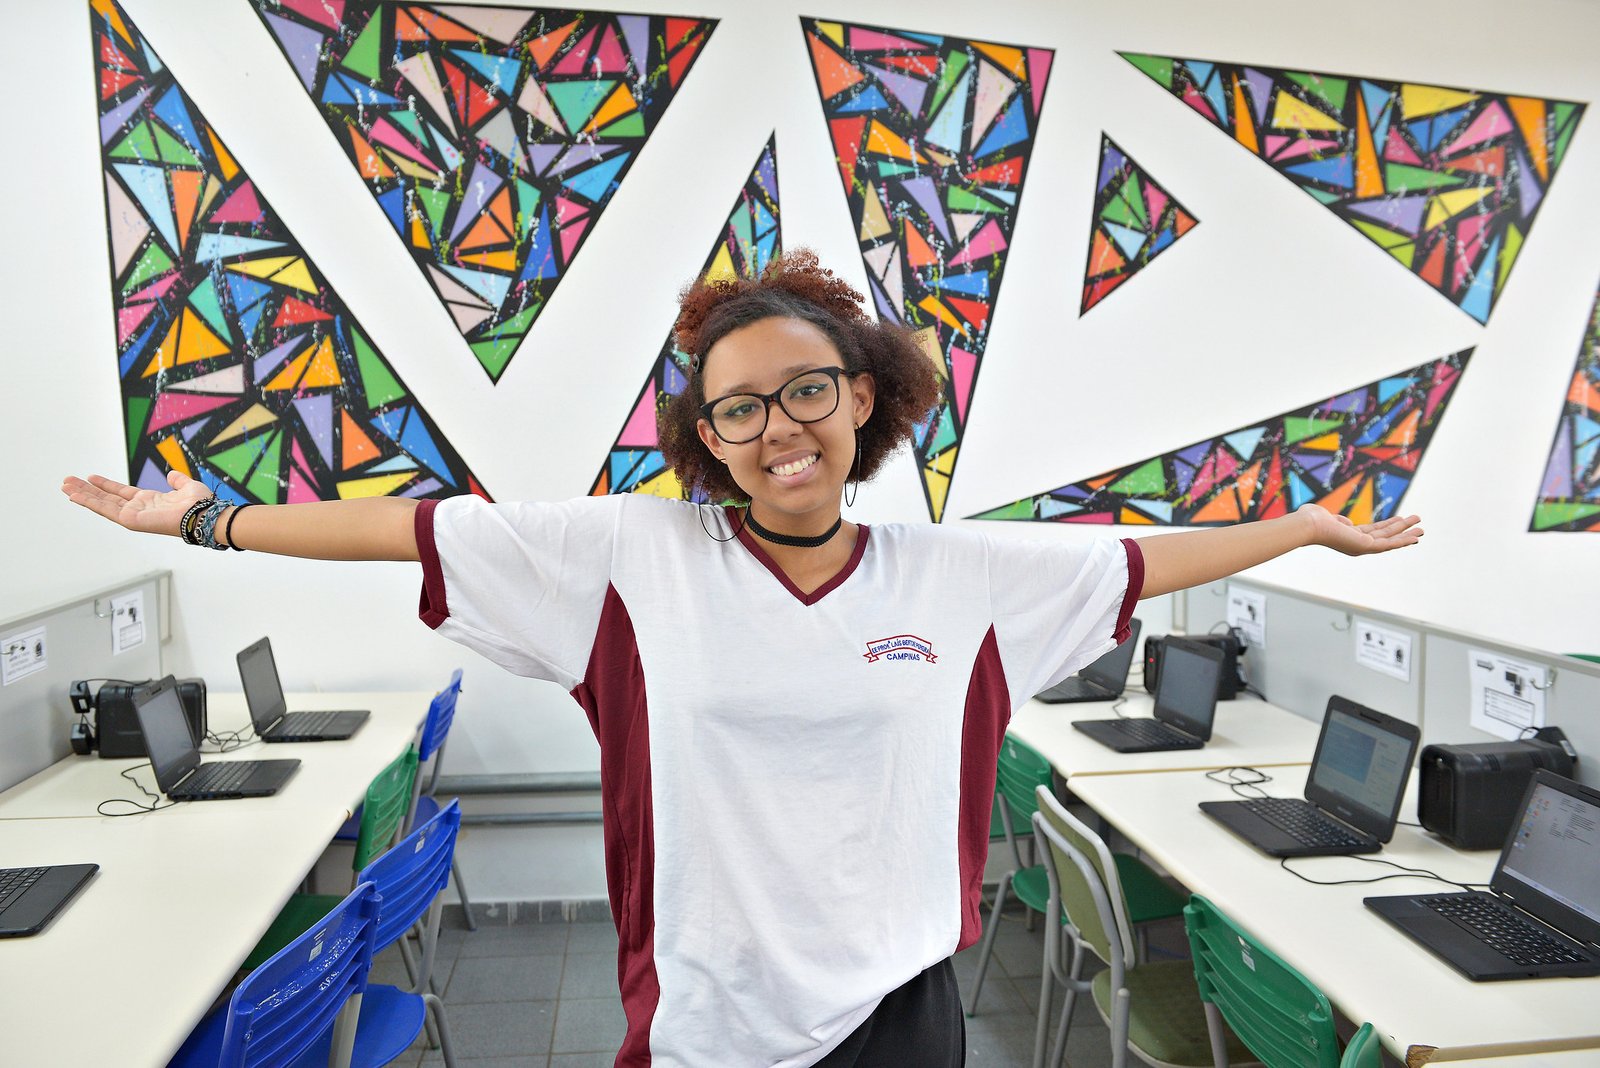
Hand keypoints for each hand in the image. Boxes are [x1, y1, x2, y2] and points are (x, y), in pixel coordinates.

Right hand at [61, 470, 212, 537]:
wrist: (203, 515)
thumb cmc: (200, 505)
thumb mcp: (187, 487)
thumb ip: (178, 481)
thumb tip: (172, 475)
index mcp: (149, 501)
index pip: (121, 492)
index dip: (105, 485)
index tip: (90, 477)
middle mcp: (138, 509)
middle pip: (106, 498)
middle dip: (87, 490)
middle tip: (67, 481)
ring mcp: (132, 516)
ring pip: (101, 504)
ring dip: (82, 495)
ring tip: (65, 487)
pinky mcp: (130, 520)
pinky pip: (106, 510)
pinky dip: (89, 502)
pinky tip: (75, 496)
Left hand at [1296, 503, 1422, 555]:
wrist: (1307, 524)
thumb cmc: (1311, 519)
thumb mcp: (1328, 518)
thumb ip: (1338, 520)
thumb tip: (1345, 522)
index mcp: (1350, 537)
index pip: (1374, 532)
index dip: (1388, 526)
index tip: (1400, 520)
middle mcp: (1357, 544)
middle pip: (1385, 536)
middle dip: (1402, 530)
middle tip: (1418, 524)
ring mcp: (1361, 546)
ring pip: (1390, 539)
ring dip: (1406, 533)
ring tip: (1422, 527)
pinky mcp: (1365, 546)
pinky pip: (1388, 544)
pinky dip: (1402, 540)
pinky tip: (1414, 537)